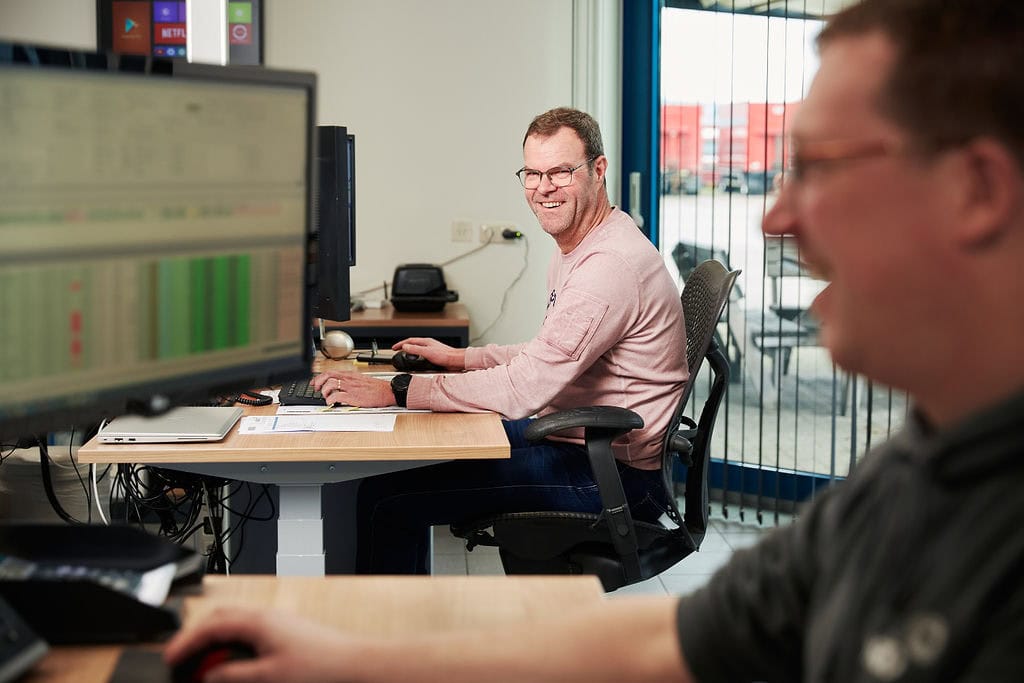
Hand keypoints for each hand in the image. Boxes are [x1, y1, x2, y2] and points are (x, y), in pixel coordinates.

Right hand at [164, 607, 352, 682]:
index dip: (186, 643)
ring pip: (233, 624)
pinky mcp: (283, 631)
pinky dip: (232, 645)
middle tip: (181, 659)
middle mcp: (265, 616)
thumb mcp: (268, 677)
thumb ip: (233, 675)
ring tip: (204, 665)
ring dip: (215, 641)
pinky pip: (247, 632)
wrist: (352, 663)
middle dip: (197, 637)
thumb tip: (208, 676)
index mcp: (257, 622)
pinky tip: (232, 662)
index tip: (169, 658)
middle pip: (219, 618)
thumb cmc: (319, 666)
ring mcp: (275, 622)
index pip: (210, 626)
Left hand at [313, 371, 395, 406]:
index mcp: (350, 375)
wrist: (387, 391)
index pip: (330, 372)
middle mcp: (348, 379)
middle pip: (327, 376)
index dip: (320, 377)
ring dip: (324, 391)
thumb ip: (350, 381)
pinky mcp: (352, 396)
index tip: (315, 382)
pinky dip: (330, 400)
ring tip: (326, 396)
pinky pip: (336, 397)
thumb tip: (341, 384)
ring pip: (330, 385)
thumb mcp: (361, 380)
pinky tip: (331, 403)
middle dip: (318, 382)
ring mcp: (350, 387)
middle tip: (316, 388)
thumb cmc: (376, 388)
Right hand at [392, 337, 465, 370]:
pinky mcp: (434, 355)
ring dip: (410, 351)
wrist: (455, 360)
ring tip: (405, 354)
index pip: (409, 341)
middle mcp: (428, 344)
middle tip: (397, 350)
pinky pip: (422, 354)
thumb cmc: (445, 356)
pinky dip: (416, 356)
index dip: (400, 344)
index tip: (394, 348)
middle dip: (404, 346)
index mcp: (425, 341)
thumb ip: (415, 349)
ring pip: (417, 348)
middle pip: (413, 343)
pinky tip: (417, 360)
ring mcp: (431, 349)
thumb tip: (405, 347)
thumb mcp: (427, 352)